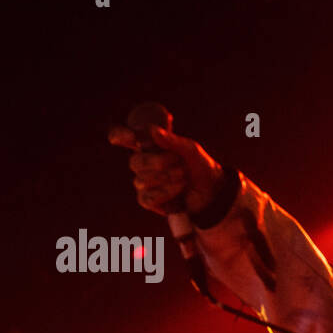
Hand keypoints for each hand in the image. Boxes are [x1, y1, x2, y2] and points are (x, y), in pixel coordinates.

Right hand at [108, 123, 223, 215]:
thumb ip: (173, 141)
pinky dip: (164, 192)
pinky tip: (178, 188)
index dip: (119, 135)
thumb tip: (152, 130)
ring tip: (183, 175)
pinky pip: (147, 198)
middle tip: (177, 160)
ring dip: (165, 177)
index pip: (123, 137)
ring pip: (141, 180)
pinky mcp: (150, 201)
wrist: (213, 191)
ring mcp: (144, 183)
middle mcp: (143, 164)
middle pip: (134, 162)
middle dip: (156, 162)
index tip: (128, 137)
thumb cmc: (199, 165)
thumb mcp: (191, 150)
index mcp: (149, 146)